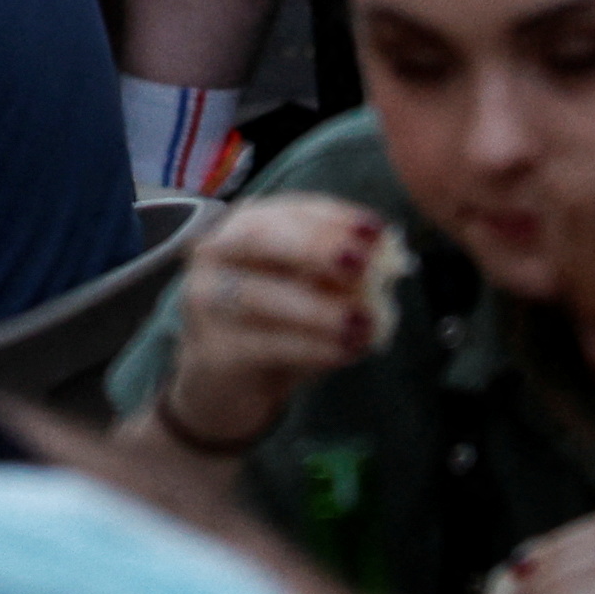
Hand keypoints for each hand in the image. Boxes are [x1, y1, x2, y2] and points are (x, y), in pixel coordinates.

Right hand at [151, 196, 402, 453]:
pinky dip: (311, 348)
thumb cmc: (276, 324)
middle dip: (313, 246)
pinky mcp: (213, 350)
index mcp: (244, 228)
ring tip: (363, 324)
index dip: (333, 219)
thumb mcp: (311, 292)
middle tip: (362, 264)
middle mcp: (214, 254)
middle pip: (257, 237)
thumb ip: (342, 276)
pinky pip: (264, 344)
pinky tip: (345, 352)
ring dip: (317, 308)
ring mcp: (205, 301)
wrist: (226, 383)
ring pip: (257, 295)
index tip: (377, 231)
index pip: (289, 211)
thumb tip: (389, 264)